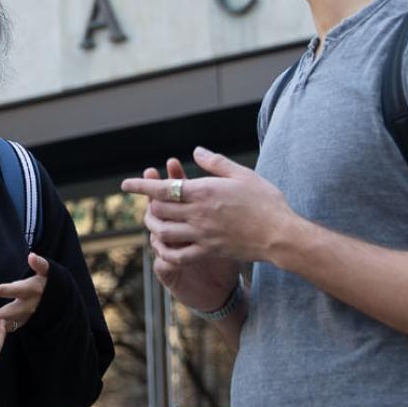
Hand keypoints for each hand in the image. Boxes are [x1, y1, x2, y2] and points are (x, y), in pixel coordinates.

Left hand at [0, 253, 49, 333]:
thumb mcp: (46, 271)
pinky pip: (8, 328)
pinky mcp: (22, 323)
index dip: (1, 291)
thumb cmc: (44, 282)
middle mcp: (28, 306)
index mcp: (31, 290)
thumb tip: (32, 256)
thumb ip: (39, 264)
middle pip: (8, 312)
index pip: (14, 290)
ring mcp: (25, 317)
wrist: (56, 300)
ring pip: (7, 323)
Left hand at [125, 147, 301, 267]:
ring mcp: (202, 234)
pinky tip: (164, 246)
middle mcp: (198, 213)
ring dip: (153, 226)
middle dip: (148, 206)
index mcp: (204, 191)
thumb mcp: (242, 174)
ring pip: (164, 232)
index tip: (126, 185)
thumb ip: (216, 163)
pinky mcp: (209, 251)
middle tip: (147, 204)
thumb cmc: (266, 201)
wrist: (281, 234)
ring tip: (152, 222)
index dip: (141, 186)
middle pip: (159, 210)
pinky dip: (166, 250)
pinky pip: (179, 255)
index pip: (163, 188)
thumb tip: (196, 151)